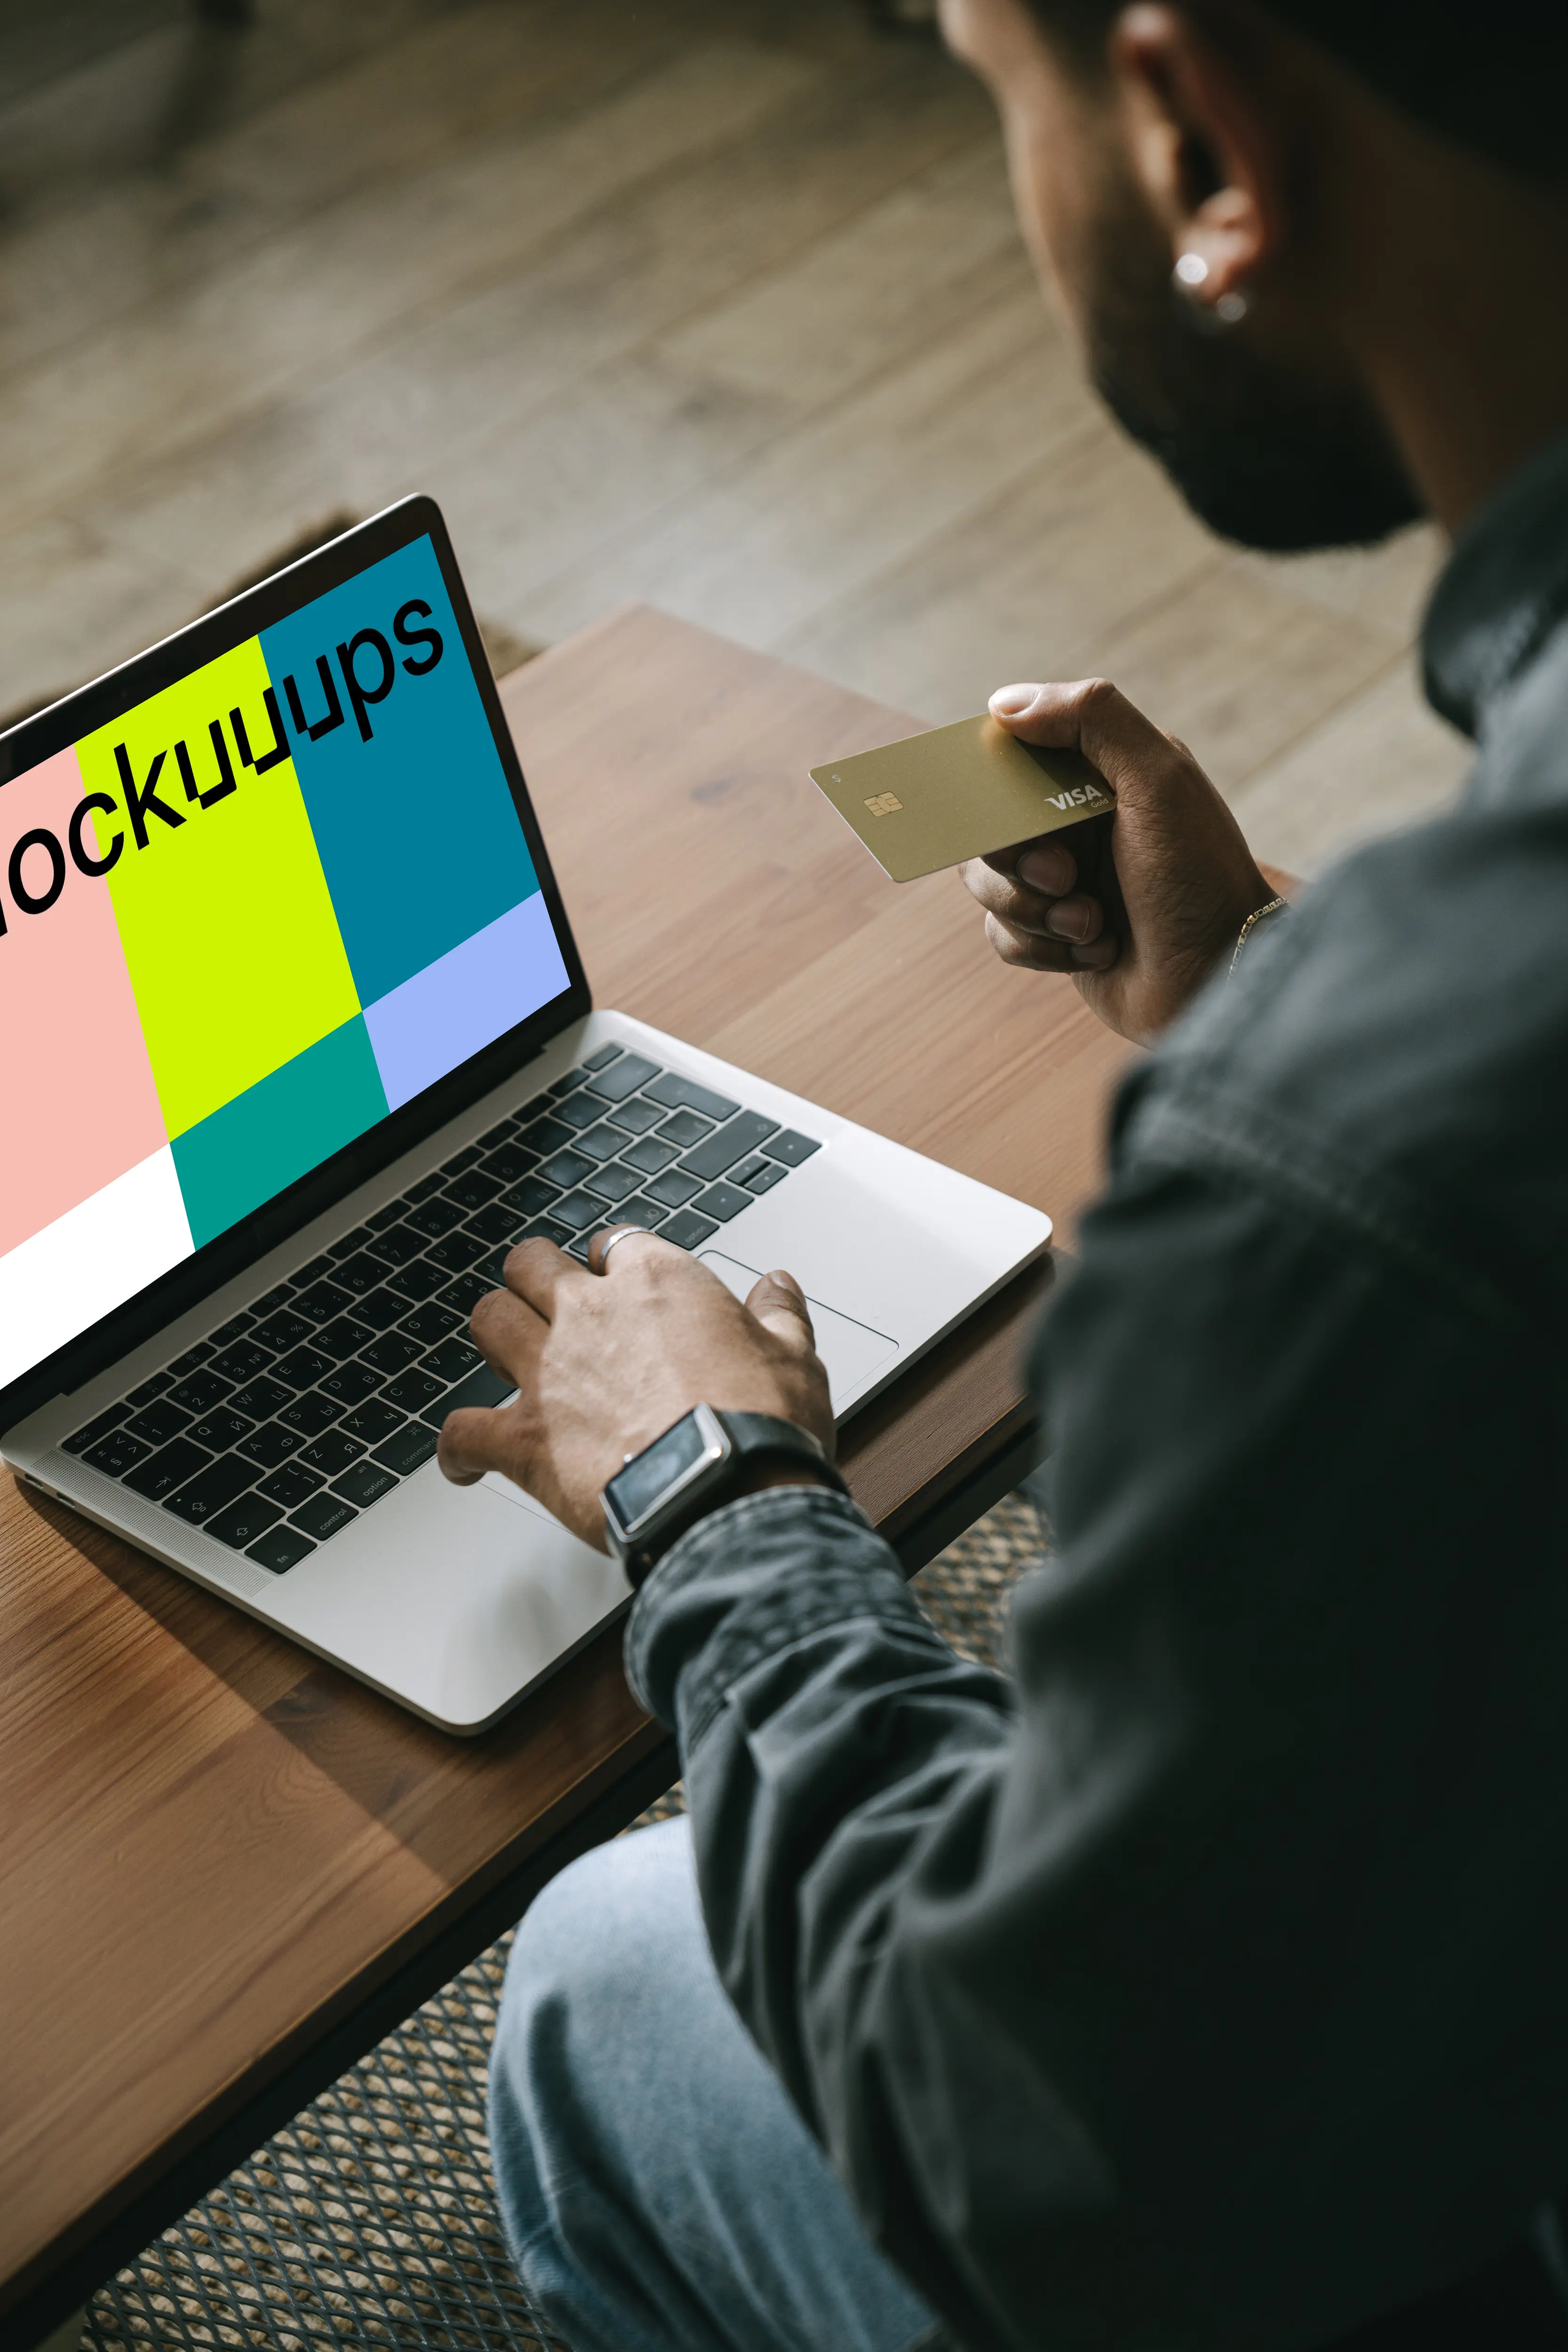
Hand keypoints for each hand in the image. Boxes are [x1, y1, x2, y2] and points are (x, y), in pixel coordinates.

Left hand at [437, 1229, 835, 1548]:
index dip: (615, 1261)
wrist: (724, 1493)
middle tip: (547, 1298)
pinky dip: (458, 1447)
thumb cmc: (760, 1426)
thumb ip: (779, 1315)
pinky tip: (465, 1460)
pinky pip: (462, 1431)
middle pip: (532, 1263)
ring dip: (494, 1331)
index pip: (617, 1243)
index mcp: (657, 1283)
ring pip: (488, 1319)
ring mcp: (550, 1373)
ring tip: (504, 1350)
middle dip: (535, 1277)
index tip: (620, 1278)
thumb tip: (777, 1286)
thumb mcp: (794, 1357)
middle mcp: (591, 1315)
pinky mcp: (524, 1437)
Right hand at [960, 678, 1274, 1039]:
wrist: (1219, 978)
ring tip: (1091, 923)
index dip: (997, 778)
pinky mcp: (1054, 937)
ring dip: (1033, 910)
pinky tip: (1098, 951)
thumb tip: (1005, 705)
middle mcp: (1078, 824)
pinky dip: (1042, 948)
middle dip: (1017, 858)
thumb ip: (1092, 719)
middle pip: (988, 825)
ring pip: (987, 884)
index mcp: (1102, 774)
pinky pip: (1002, 935)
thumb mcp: (1158, 779)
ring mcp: (1064, 882)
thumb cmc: (1198, 877)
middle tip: (1064, 875)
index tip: (1003, 802)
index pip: (1016, 753)